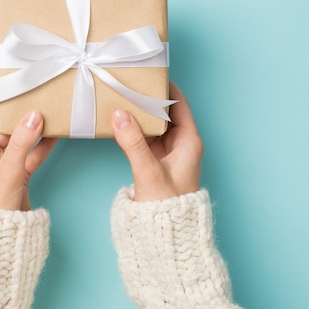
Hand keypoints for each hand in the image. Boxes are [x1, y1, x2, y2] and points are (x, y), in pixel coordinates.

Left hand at [0, 107, 57, 210]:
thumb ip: (22, 141)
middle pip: (8, 125)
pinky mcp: (17, 172)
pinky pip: (30, 153)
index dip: (8, 103)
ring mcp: (2, 162)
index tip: (25, 89)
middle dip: (26, 115)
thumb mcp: (7, 170)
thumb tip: (34, 115)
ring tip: (53, 113)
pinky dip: (42, 145)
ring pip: (22, 138)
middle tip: (43, 99)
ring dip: (36, 129)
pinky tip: (56, 133)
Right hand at [111, 82, 202, 201]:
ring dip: (139, 112)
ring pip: (153, 124)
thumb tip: (120, 115)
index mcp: (189, 142)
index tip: (150, 74)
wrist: (165, 235)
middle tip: (131, 82)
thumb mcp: (149, 172)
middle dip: (149, 97)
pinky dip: (133, 127)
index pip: (179, 105)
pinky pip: (144, 137)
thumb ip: (133, 143)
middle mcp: (180, 144)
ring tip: (123, 96)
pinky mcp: (154, 161)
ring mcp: (167, 153)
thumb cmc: (166, 206)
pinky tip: (120, 120)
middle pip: (165, 111)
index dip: (166, 88)